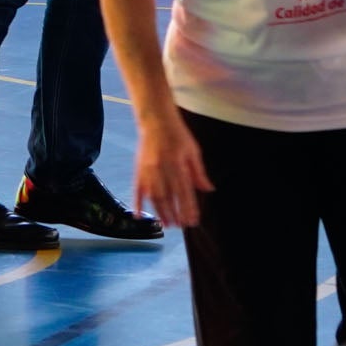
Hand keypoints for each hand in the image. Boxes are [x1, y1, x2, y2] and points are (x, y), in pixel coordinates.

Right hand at [133, 112, 214, 228]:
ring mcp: (148, 169)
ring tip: (167, 224)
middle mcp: (162, 168)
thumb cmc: (177, 134)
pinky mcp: (138, 169)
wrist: (156, 119)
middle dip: (175, 213)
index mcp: (178, 164)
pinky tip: (138, 215)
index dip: (188, 207)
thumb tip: (208, 189)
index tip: (192, 220)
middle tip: (181, 226)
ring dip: (160, 212)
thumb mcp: (193, 150)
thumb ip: (199, 172)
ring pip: (154, 196)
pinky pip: (137, 189)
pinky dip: (136, 202)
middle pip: (169, 197)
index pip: (184, 191)